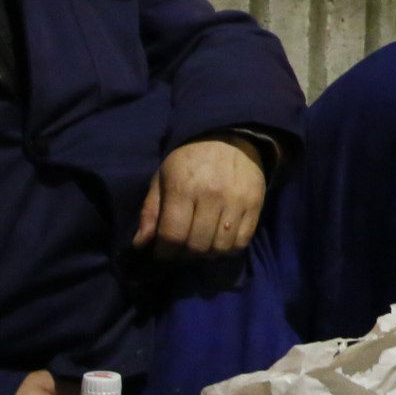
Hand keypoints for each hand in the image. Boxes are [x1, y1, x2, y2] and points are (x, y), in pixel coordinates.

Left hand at [135, 136, 266, 259]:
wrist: (231, 140)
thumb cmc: (190, 161)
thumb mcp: (163, 178)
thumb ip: (150, 211)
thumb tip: (140, 244)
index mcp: (183, 187)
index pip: (173, 235)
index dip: (165, 252)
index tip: (163, 252)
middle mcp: (211, 195)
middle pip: (197, 245)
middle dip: (185, 254)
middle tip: (181, 250)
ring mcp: (236, 201)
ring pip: (220, 247)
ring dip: (207, 254)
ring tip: (201, 245)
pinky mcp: (255, 205)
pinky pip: (242, 242)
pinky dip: (229, 249)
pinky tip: (219, 241)